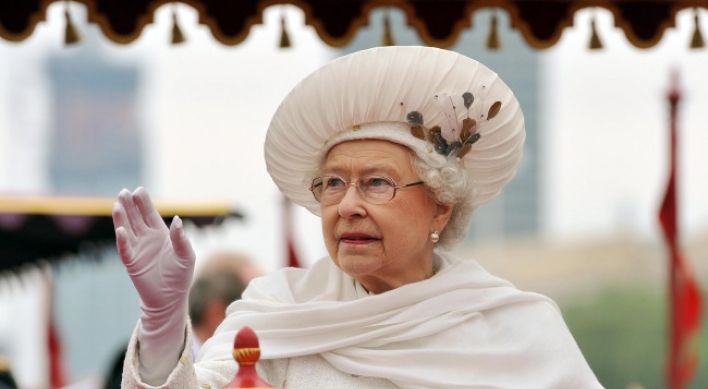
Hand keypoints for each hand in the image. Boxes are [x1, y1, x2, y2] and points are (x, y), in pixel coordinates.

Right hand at [113, 187, 194, 311]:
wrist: (170, 298)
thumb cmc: (181, 276)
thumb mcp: (186, 256)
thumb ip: (181, 239)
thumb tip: (177, 220)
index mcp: (161, 234)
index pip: (150, 214)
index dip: (144, 203)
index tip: (139, 190)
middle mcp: (146, 239)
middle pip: (136, 218)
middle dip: (130, 205)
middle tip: (123, 192)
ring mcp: (137, 250)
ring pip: (127, 230)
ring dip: (122, 218)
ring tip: (117, 205)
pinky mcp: (131, 263)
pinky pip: (125, 249)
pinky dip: (122, 240)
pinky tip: (120, 229)